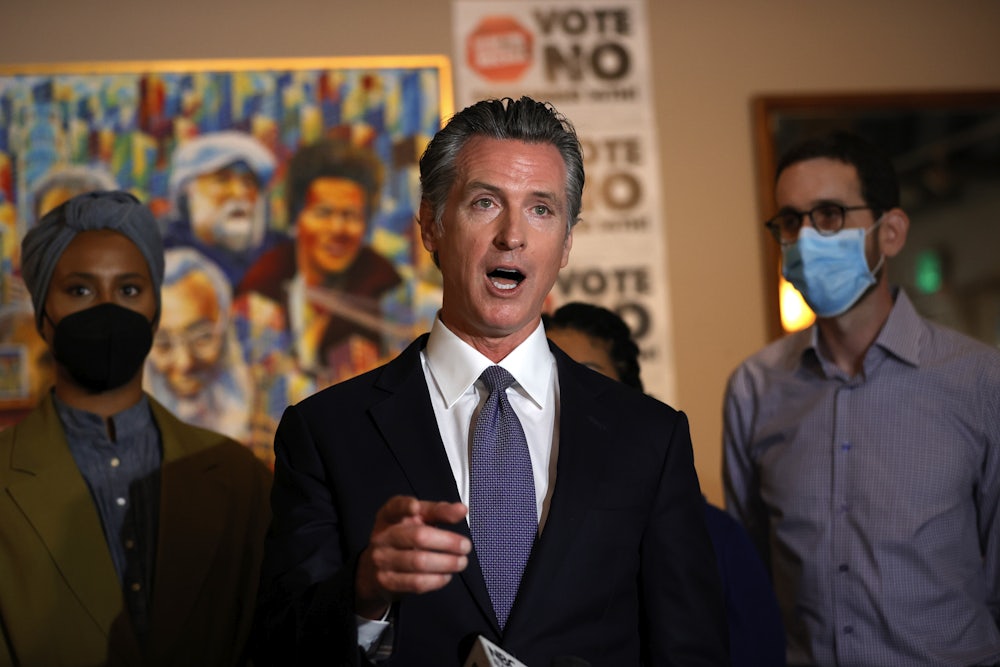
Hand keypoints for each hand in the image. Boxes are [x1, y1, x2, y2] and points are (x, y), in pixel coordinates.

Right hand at [355, 496, 469, 618]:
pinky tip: (446, 575)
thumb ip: (439, 512)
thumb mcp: (417, 520)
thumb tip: (461, 510)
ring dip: (446, 563)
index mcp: (388, 516)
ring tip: (461, 562)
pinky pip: (416, 582)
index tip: (416, 507)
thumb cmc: (402, 538)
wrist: (374, 569)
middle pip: (417, 536)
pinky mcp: (387, 581)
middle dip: (447, 541)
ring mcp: (382, 560)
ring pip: (419, 562)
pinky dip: (436, 579)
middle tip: (465, 546)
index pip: (395, 507)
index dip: (405, 507)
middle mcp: (382, 536)